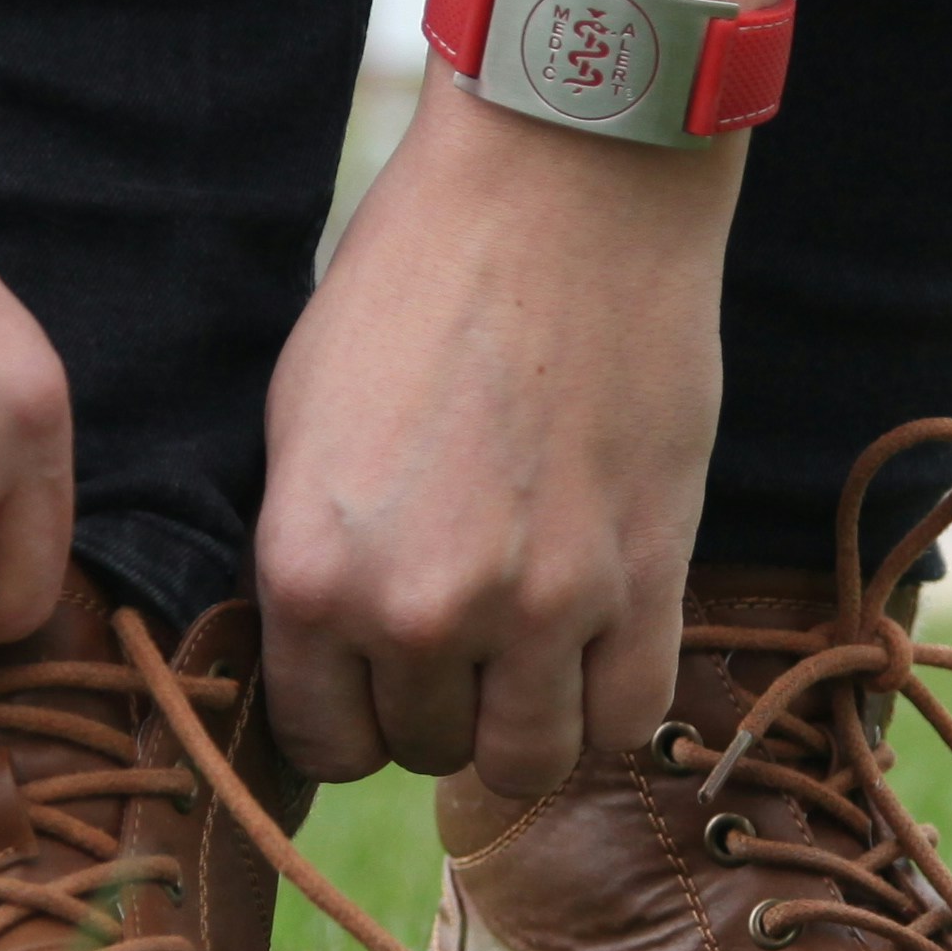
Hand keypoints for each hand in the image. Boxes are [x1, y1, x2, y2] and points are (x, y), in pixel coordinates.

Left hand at [256, 76, 732, 795]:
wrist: (561, 189)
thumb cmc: (416, 280)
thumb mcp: (304, 421)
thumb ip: (314, 559)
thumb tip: (326, 659)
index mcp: (312, 573)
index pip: (322, 741)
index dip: (349, 713)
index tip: (375, 674)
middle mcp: (421, 610)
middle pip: (426, 747)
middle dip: (437, 701)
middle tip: (461, 624)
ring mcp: (542, 605)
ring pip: (529, 760)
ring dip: (524, 719)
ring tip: (528, 648)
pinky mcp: (647, 577)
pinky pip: (631, 718)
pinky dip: (611, 697)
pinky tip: (598, 640)